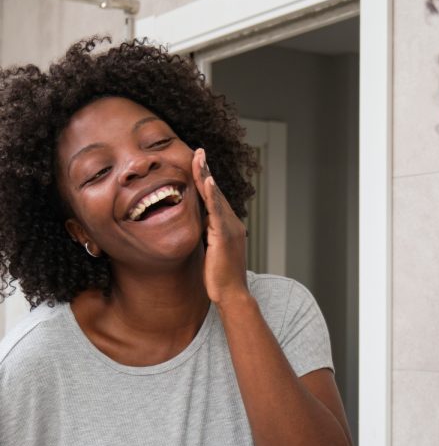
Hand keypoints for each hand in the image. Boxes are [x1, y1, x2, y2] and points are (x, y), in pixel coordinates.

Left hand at [192, 148, 248, 304]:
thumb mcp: (211, 252)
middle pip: (216, 193)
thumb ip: (207, 236)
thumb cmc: (220, 279)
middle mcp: (232, 224)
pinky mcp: (224, 236)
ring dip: (207, 176)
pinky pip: (216, 212)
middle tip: (199, 151)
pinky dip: (212, 195)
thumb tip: (199, 227)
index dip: (206, 181)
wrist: (232, 295)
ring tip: (200, 157)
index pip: (214, 199)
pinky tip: (206, 181)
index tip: (199, 163)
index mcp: (228, 227)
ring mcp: (230, 229)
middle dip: (206, 171)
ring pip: (216, 198)